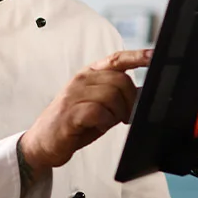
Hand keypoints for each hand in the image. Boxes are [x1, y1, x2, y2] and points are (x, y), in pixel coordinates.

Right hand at [20, 49, 151, 173]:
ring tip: (107, 122)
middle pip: (121, 80)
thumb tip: (144, 92)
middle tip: (124, 116)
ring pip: (112, 96)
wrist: (43, 142)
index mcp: (89, 74)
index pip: (117, 59)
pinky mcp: (70, 113)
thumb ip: (118, 96)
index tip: (153, 55)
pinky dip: (105, 122)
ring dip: (117, 114)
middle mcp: (81, 80)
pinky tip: (98, 126)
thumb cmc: (73, 123)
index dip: (137, 56)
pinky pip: (99, 112)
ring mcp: (73, 95)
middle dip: (129, 101)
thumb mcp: (98, 104)